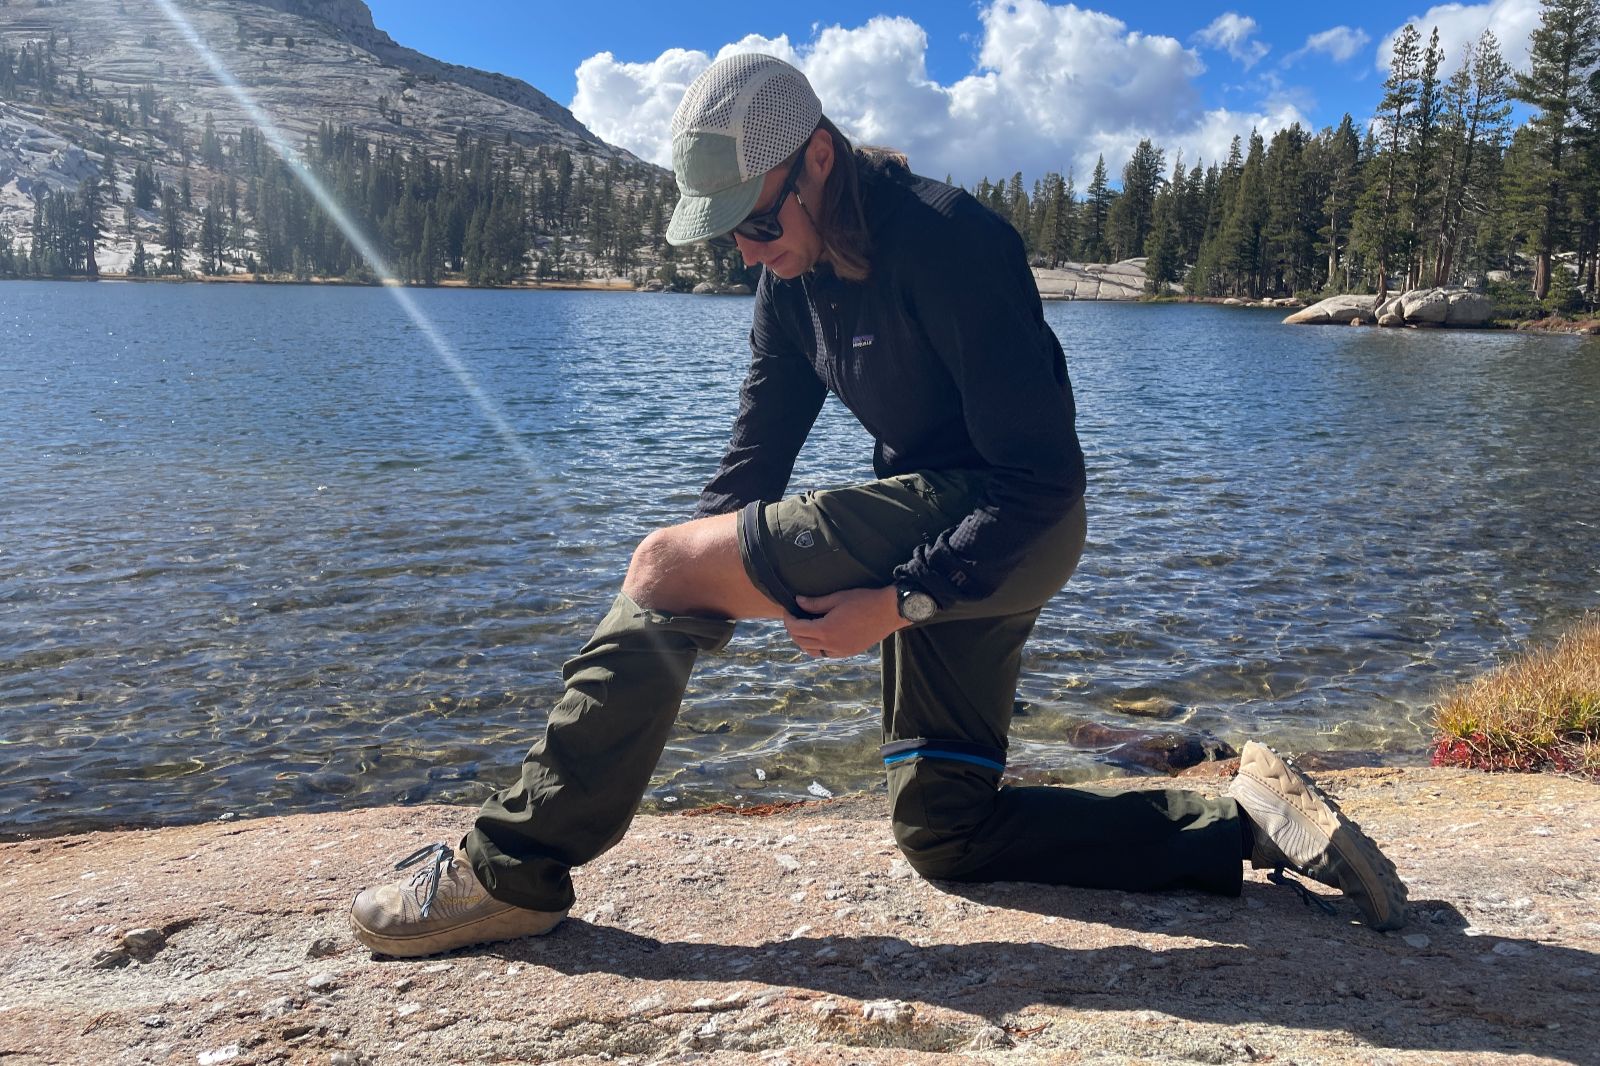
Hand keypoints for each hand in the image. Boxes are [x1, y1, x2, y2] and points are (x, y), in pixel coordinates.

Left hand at [784, 586, 907, 659]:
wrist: (889, 612)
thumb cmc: (865, 601)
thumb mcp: (838, 598)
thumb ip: (815, 603)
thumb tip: (798, 601)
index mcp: (826, 630)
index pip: (797, 629)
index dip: (789, 619)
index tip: (789, 610)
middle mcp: (831, 644)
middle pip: (801, 642)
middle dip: (793, 630)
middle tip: (794, 617)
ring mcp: (840, 651)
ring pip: (812, 652)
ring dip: (804, 641)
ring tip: (805, 627)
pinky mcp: (849, 653)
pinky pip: (826, 654)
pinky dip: (818, 647)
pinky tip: (821, 636)